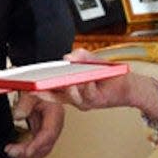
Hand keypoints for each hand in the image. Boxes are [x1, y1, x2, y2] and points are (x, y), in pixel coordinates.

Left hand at [5, 92, 63, 157]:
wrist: (43, 91)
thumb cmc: (40, 90)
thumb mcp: (32, 93)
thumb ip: (25, 103)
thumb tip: (18, 116)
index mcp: (56, 114)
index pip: (49, 133)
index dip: (38, 144)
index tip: (27, 151)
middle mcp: (55, 125)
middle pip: (45, 145)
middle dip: (29, 152)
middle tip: (12, 151)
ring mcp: (50, 130)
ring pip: (42, 150)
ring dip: (26, 154)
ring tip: (11, 151)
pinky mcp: (43, 133)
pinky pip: (37, 147)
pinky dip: (27, 151)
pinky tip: (16, 150)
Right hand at [33, 49, 157, 117]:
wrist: (128, 85)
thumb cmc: (107, 74)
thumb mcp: (92, 60)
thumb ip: (80, 55)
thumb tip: (68, 56)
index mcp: (68, 87)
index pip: (50, 89)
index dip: (38, 88)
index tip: (29, 84)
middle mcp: (74, 95)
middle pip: (56, 95)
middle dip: (47, 91)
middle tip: (41, 84)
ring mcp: (84, 100)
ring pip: (72, 96)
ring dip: (70, 88)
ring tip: (70, 80)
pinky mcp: (96, 101)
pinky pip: (88, 95)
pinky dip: (87, 86)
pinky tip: (88, 79)